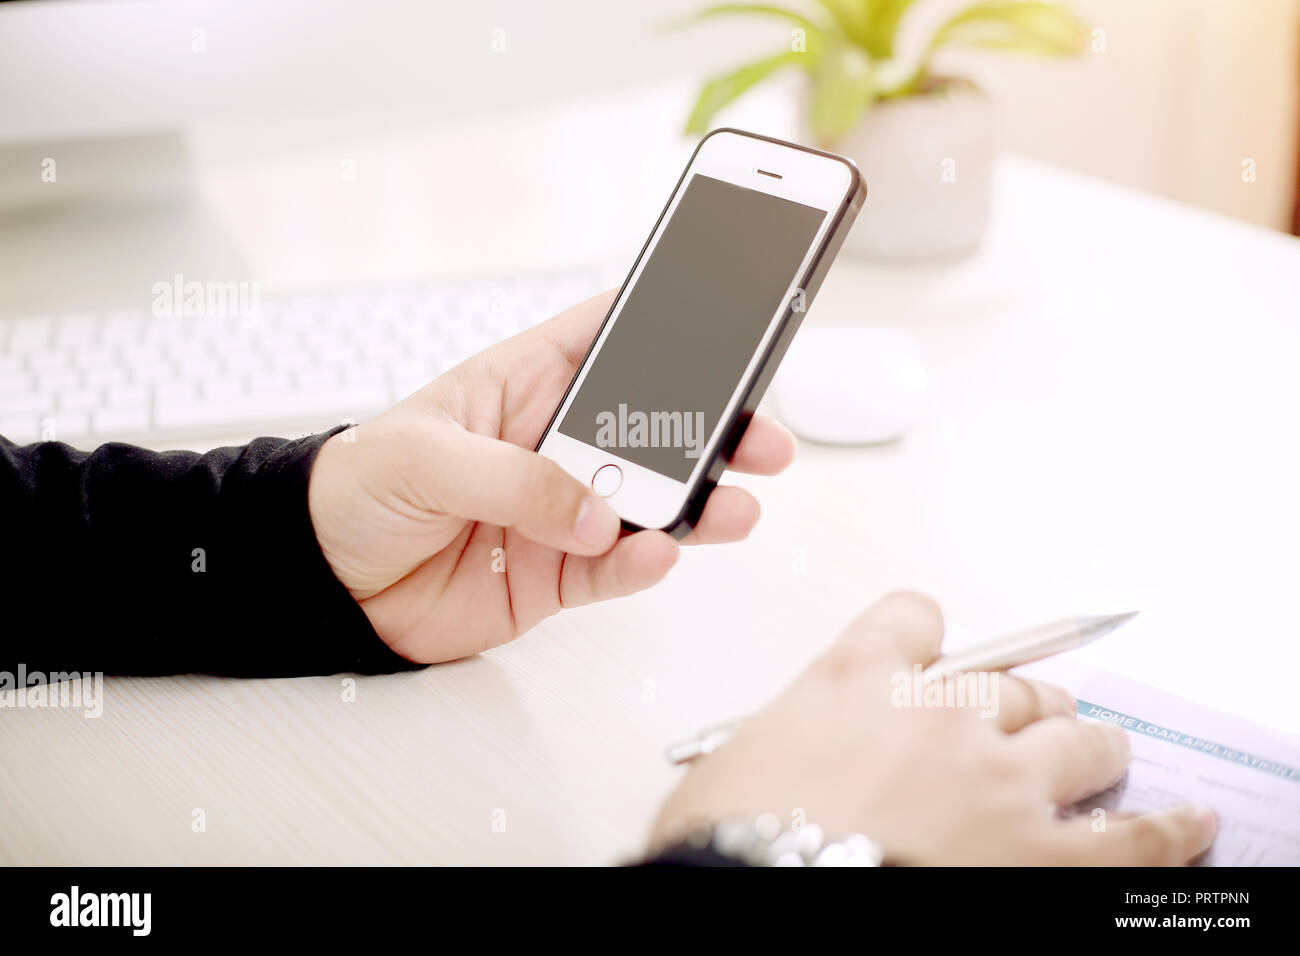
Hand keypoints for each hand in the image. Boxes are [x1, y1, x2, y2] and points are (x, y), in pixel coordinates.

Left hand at [308, 290, 795, 663]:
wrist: (323, 581)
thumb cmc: (357, 487)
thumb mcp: (426, 456)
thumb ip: (514, 477)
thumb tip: (595, 512)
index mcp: (525, 385)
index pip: (609, 338)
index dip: (667, 323)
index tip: (729, 318)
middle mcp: (555, 444)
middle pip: (651, 426)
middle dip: (710, 427)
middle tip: (760, 435)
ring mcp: (562, 510)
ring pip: (648, 501)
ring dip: (696, 502)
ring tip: (733, 505)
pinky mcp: (557, 573)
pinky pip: (615, 569)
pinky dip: (642, 565)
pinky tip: (660, 554)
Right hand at [652, 591, 1218, 864]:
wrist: (760, 889)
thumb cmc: (732, 838)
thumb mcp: (736, 760)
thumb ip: (789, 732)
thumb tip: (792, 755)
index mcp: (857, 676)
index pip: (913, 618)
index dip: (924, 637)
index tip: (927, 654)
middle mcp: (937, 712)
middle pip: (1004, 680)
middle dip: (1013, 701)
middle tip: (1017, 721)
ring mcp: (996, 779)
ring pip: (1071, 734)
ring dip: (1086, 743)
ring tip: (1101, 753)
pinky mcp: (1037, 853)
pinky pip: (1126, 836)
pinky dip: (1161, 828)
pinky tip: (1183, 823)